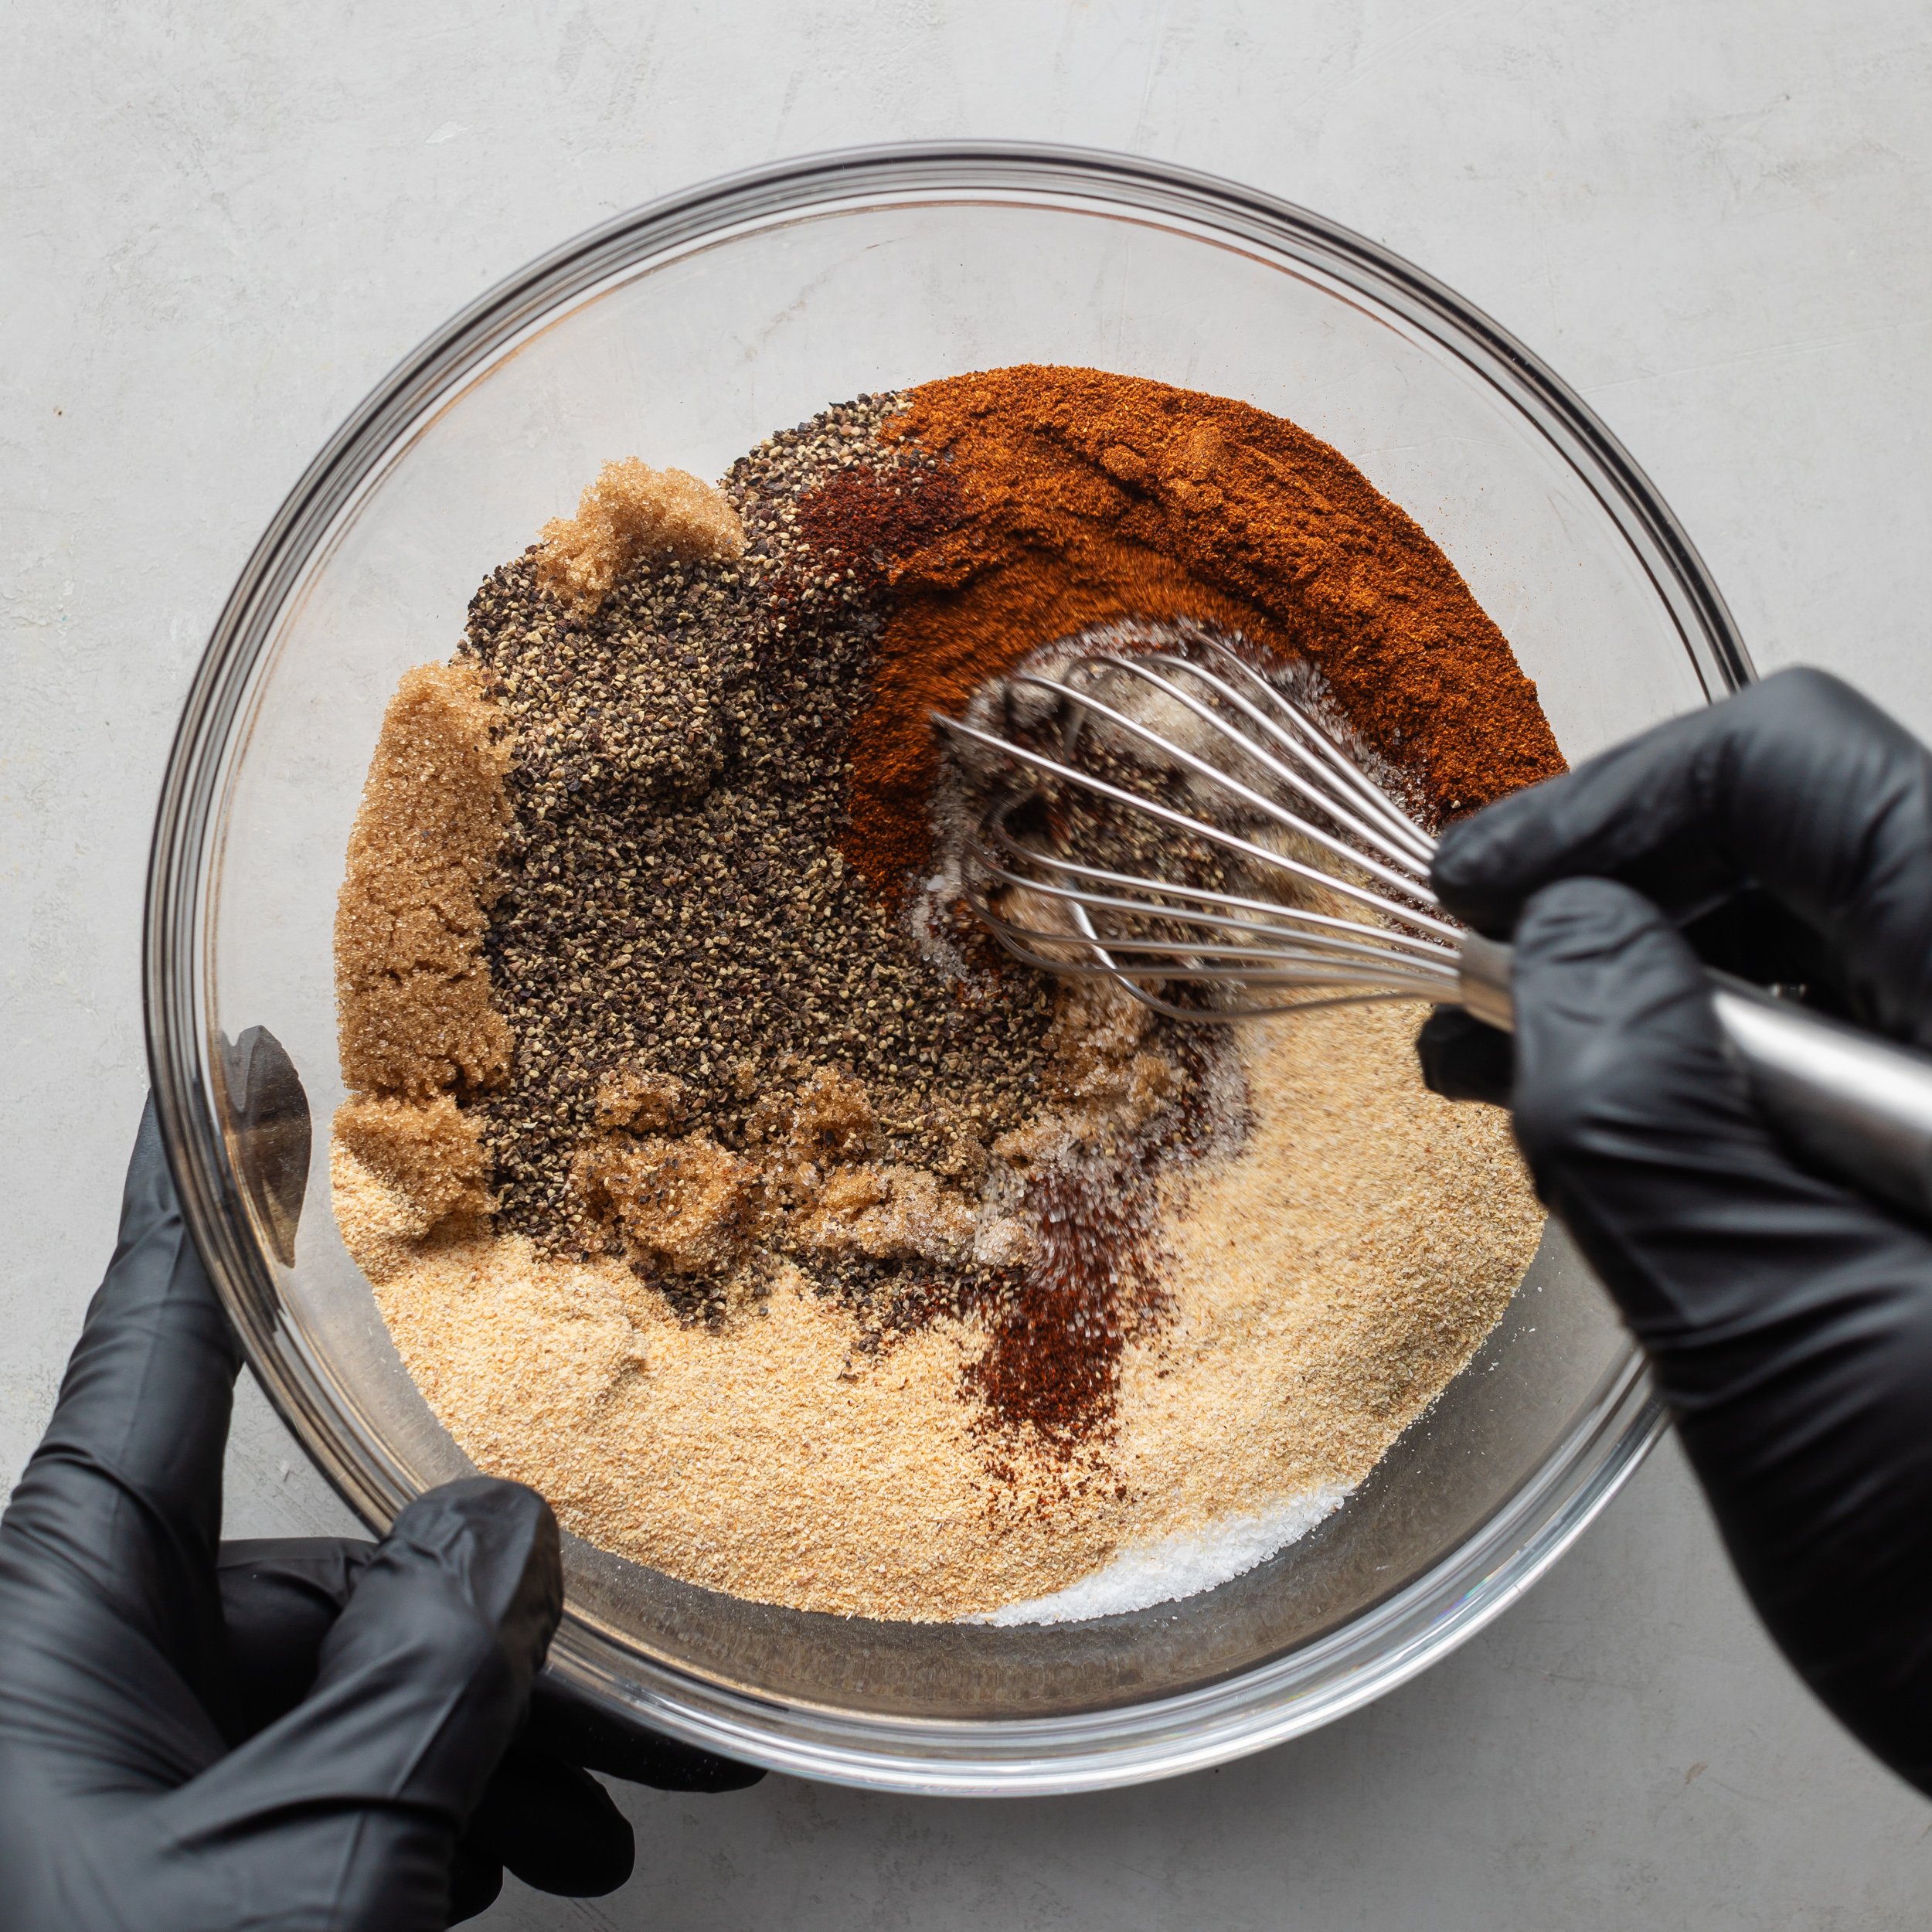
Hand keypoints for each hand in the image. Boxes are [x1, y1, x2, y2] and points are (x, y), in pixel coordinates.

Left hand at [0, 1101, 759, 1928]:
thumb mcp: (298, 1876)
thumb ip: (424, 1684)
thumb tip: (506, 1526)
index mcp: (52, 1623)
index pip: (153, 1350)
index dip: (209, 1190)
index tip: (247, 1063)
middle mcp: (82, 1664)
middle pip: (317, 1567)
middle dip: (488, 1627)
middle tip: (643, 1698)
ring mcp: (127, 1759)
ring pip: (344, 1682)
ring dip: (491, 1736)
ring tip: (620, 1812)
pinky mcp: (176, 1838)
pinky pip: (327, 1770)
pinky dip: (442, 1802)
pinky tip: (535, 1860)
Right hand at [1417, 667, 1931, 1795]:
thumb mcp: (1779, 1358)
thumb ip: (1645, 1126)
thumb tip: (1561, 939)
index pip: (1800, 775)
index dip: (1606, 808)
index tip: (1479, 893)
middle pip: (1810, 837)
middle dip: (1615, 892)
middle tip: (1477, 976)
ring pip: (1819, 938)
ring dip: (1647, 981)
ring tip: (1507, 1056)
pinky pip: (1844, 1043)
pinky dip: (1712, 1064)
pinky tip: (1614, 1119)